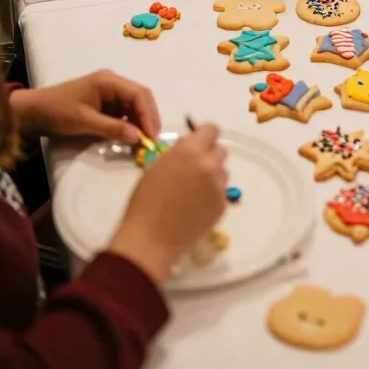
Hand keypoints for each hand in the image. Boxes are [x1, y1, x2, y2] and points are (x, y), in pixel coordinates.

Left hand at [9, 70, 160, 144]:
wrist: (33, 111)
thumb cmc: (57, 111)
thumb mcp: (84, 121)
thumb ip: (112, 128)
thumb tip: (138, 137)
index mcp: (108, 80)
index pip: (138, 94)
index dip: (148, 114)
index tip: (152, 135)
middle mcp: (112, 82)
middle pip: (140, 97)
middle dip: (149, 117)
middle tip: (153, 140)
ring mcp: (109, 92)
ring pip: (134, 105)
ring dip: (141, 121)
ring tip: (145, 141)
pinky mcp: (105, 102)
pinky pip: (124, 111)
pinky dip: (130, 123)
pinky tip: (132, 136)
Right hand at [109, 124, 226, 285]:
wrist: (150, 239)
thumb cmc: (145, 201)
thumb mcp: (157, 167)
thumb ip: (178, 153)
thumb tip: (189, 146)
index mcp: (190, 151)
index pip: (212, 130)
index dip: (205, 136)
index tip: (199, 143)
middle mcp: (209, 165)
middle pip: (221, 151)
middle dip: (210, 156)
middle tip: (195, 169)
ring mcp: (218, 187)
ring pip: (223, 173)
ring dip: (213, 176)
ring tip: (194, 192)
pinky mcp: (222, 206)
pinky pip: (221, 193)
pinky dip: (212, 196)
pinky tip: (196, 207)